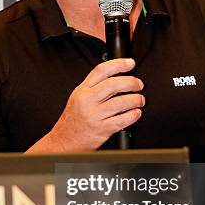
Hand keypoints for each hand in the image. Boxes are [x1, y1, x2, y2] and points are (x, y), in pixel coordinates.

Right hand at [28, 58, 143, 152]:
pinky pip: (122, 120)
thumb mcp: (78, 97)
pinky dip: (133, 115)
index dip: (118, 64)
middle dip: (131, 82)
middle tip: (139, 84)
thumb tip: (117, 77)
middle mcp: (87, 101)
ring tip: (140, 100)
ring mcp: (95, 115)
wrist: (64, 141)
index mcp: (82, 90)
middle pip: (113, 85)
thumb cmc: (73, 120)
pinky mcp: (102, 129)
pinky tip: (135, 113)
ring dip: (136, 99)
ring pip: (121, 102)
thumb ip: (94, 86)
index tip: (130, 63)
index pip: (101, 70)